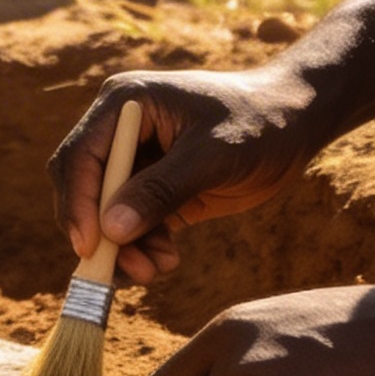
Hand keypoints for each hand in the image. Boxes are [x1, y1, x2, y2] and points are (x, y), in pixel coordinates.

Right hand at [48, 67, 325, 280]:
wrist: (295, 122)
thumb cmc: (256, 123)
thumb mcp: (211, 155)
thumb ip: (160, 190)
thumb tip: (110, 230)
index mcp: (124, 104)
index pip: (80, 156)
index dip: (79, 202)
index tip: (89, 247)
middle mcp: (121, 131)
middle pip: (85, 188)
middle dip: (100, 233)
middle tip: (128, 271)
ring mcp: (137, 160)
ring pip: (106, 214)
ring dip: (124, 248)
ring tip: (157, 271)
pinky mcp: (155, 187)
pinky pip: (132, 224)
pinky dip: (142, 248)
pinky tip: (168, 261)